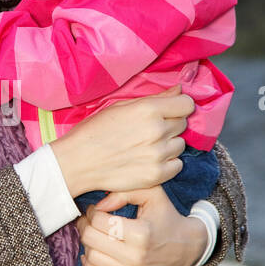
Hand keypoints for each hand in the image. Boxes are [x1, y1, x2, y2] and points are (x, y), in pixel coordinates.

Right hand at [49, 86, 194, 198]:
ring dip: (168, 144)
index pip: (186, 104)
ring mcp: (158, 155)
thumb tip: (179, 90)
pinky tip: (149, 160)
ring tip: (147, 147)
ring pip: (180, 145)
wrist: (77, 162)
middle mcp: (157, 131)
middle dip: (170, 124)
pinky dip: (167, 163)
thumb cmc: (94, 132)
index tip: (170, 111)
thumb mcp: (120, 107)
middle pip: (183, 123)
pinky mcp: (156, 175)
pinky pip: (177, 165)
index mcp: (148, 110)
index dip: (179, 106)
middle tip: (150, 130)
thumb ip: (153, 99)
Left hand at [75, 184, 208, 265]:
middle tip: (89, 222)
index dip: (92, 213)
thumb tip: (99, 205)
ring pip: (91, 259)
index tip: (96, 210)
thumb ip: (124, 191)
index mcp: (141, 233)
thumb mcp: (152, 194)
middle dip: (86, 227)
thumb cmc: (165, 217)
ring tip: (95, 237)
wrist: (187, 249)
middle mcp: (137, 258)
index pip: (99, 221)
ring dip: (88, 245)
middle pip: (91, 240)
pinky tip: (95, 255)